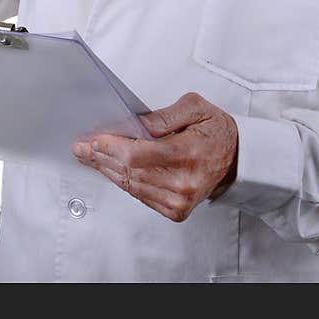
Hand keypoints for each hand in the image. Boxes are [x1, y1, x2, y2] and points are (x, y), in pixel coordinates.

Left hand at [72, 92, 238, 221]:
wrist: (237, 159)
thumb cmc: (216, 131)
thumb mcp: (195, 108)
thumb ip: (163, 116)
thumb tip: (134, 124)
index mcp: (188, 154)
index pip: (139, 154)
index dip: (112, 147)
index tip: (93, 139)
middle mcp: (183, 182)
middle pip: (130, 171)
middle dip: (101, 157)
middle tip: (81, 146)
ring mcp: (179, 200)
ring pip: (131, 185)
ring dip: (106, 170)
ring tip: (88, 156)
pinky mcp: (175, 210)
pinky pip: (140, 195)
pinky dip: (122, 181)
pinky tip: (109, 169)